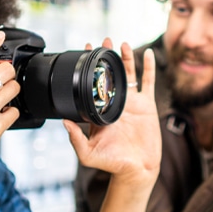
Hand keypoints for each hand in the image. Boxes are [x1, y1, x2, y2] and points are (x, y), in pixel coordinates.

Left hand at [64, 41, 159, 187]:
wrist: (136, 170)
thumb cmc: (111, 164)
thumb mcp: (88, 154)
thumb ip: (75, 139)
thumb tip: (63, 121)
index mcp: (100, 110)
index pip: (93, 83)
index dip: (90, 67)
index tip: (86, 50)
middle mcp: (115, 103)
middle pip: (111, 74)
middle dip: (107, 57)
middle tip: (103, 41)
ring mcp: (132, 103)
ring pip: (129, 74)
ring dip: (126, 58)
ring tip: (122, 44)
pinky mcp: (147, 105)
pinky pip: (149, 82)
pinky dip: (149, 67)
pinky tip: (148, 53)